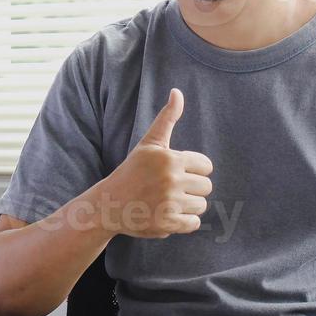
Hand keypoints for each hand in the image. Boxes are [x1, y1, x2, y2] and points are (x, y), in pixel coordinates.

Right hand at [92, 88, 211, 237]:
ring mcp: (170, 203)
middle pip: (206, 187)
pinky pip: (194, 223)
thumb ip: (167, 118)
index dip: (193, 170)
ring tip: (166, 201)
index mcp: (170, 158)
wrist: (109, 204)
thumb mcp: (149, 143)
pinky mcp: (168, 223)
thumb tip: (177, 91)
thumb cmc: (132, 171)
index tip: (174, 172)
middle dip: (191, 189)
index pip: (206, 166)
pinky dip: (183, 222)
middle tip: (169, 189)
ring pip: (201, 206)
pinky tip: (166, 214)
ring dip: (187, 206)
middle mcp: (171, 180)